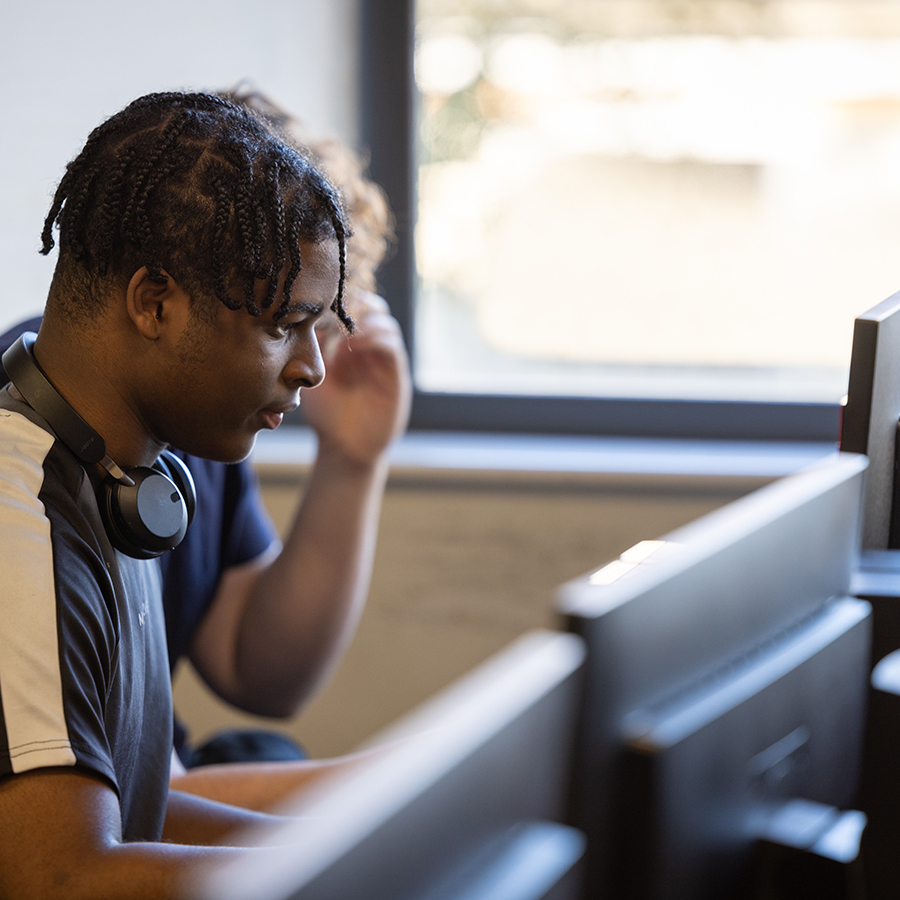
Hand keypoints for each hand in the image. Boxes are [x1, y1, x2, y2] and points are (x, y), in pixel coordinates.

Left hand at [301, 290, 411, 466]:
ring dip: (365, 319)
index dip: (341, 298)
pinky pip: (392, 345)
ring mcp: (384, 360)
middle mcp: (370, 347)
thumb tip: (303, 314)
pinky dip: (375, 338)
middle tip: (336, 307)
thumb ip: (313, 347)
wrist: (344, 448)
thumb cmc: (326, 414)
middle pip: (372, 307)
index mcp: (349, 343)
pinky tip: (353, 346)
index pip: (353, 306)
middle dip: (355, 303)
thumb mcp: (311, 374)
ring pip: (385, 321)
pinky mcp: (396, 375)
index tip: (322, 298)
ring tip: (344, 329)